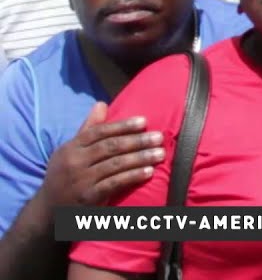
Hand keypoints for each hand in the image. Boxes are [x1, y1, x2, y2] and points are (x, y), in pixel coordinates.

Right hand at [40, 103, 162, 207]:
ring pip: (115, 164)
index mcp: (71, 147)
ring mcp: (81, 180)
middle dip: (137, 141)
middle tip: (159, 137)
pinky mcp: (88, 197)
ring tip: (160, 153)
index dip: (122, 126)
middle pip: (110, 147)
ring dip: (140, 158)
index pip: (99, 132)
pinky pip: (114, 183)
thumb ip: (88, 129)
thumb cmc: (66, 174)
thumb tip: (101, 104)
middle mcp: (74, 162)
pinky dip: (133, 176)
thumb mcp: (71, 151)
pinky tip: (149, 171)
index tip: (144, 121)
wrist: (49, 209)